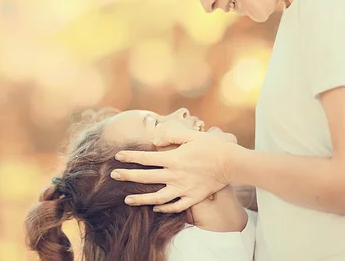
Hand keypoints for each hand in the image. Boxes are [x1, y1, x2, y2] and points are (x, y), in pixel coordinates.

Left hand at [111, 126, 237, 212]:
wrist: (231, 163)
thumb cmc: (211, 146)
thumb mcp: (191, 135)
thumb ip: (171, 136)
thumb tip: (154, 141)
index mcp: (173, 158)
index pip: (146, 158)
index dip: (130, 157)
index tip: (117, 156)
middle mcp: (175, 175)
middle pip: (146, 178)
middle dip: (127, 176)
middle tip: (113, 176)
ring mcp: (183, 189)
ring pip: (157, 198)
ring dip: (140, 199)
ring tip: (127, 200)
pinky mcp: (192, 198)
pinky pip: (175, 206)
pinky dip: (163, 208)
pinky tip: (154, 208)